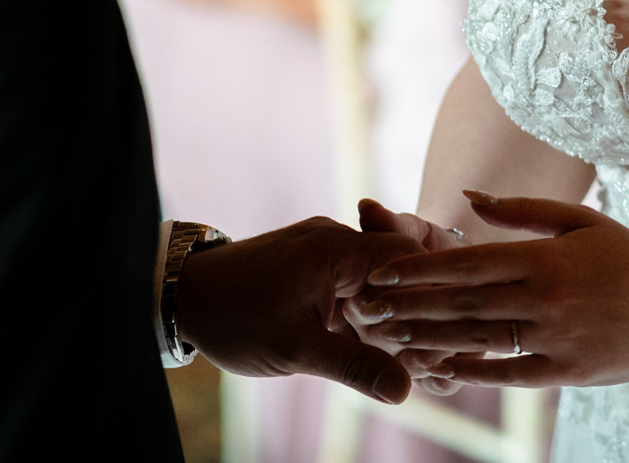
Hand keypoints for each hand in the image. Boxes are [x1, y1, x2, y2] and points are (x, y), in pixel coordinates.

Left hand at [175, 216, 422, 403]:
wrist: (182, 297)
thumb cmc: (233, 317)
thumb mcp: (296, 348)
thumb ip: (354, 365)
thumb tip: (405, 389)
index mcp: (336, 248)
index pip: (409, 259)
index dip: (431, 296)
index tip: (446, 336)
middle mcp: (335, 240)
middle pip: (397, 270)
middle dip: (415, 310)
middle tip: (434, 354)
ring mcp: (323, 251)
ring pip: (377, 280)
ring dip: (392, 314)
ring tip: (413, 356)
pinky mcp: (312, 267)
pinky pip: (354, 284)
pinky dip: (368, 312)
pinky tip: (379, 346)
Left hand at [344, 191, 628, 388]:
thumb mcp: (580, 221)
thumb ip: (521, 211)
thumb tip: (469, 197)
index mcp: (543, 259)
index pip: (467, 263)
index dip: (418, 269)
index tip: (379, 271)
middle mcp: (544, 300)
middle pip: (462, 303)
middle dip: (409, 306)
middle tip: (366, 309)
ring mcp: (555, 339)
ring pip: (479, 340)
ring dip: (428, 339)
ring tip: (388, 339)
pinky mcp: (567, 373)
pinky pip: (509, 374)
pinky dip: (473, 370)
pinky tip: (439, 367)